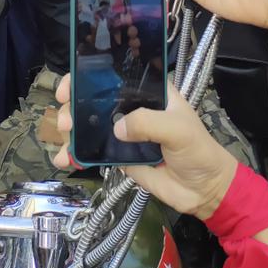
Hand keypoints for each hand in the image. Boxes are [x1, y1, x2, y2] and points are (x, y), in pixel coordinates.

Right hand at [54, 77, 236, 220]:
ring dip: (72, 129)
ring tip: (64, 137)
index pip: (114, 76)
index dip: (89, 77)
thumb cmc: (197, 149)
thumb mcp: (177, 128)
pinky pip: (95, 152)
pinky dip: (77, 155)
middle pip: (95, 99)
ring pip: (90, 125)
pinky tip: (64, 158)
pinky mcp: (120, 157)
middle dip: (74, 106)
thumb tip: (116, 128)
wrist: (204, 191)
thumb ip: (148, 123)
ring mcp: (124, 133)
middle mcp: (132, 108)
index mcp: (147, 92)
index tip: (70, 87)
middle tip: (65, 120)